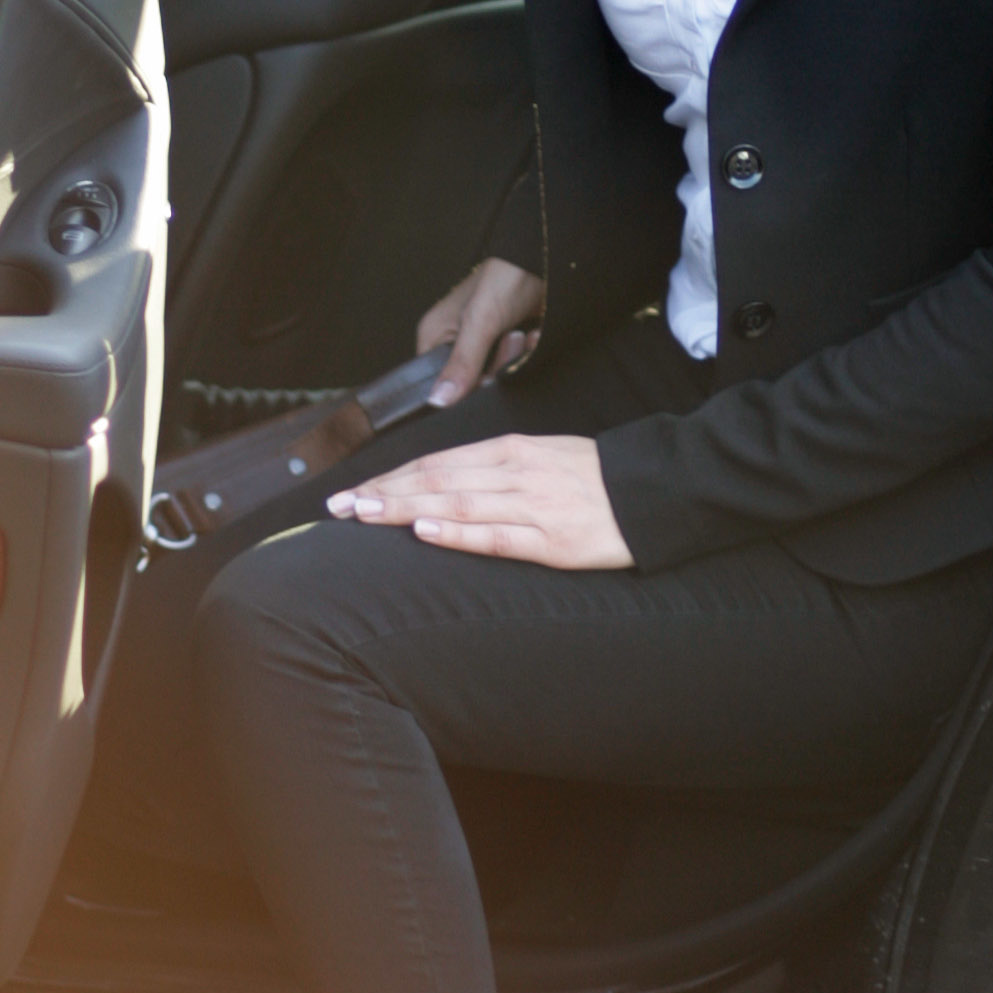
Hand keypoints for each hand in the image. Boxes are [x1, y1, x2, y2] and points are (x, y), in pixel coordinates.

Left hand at [327, 433, 628, 570]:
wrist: (654, 493)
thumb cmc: (594, 478)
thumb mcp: (542, 456)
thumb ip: (494, 467)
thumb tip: (442, 482)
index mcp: (512, 450)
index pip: (437, 462)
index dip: (391, 477)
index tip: (353, 490)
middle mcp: (516, 473)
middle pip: (436, 481)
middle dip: (382, 493)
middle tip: (339, 507)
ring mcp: (533, 507)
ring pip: (456, 504)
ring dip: (404, 509)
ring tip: (364, 516)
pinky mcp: (552, 542)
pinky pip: (496, 535)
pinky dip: (456, 532)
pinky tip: (425, 531)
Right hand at [417, 258, 545, 407]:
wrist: (545, 261)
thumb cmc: (506, 277)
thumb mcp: (480, 321)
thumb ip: (462, 363)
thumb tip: (439, 400)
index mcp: (435, 336)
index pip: (439, 383)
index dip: (463, 386)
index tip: (485, 374)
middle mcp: (455, 343)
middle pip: (471, 383)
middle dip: (498, 365)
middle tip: (511, 338)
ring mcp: (481, 345)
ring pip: (496, 376)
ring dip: (516, 357)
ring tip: (523, 333)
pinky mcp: (504, 345)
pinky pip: (513, 367)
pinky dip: (526, 354)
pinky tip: (533, 336)